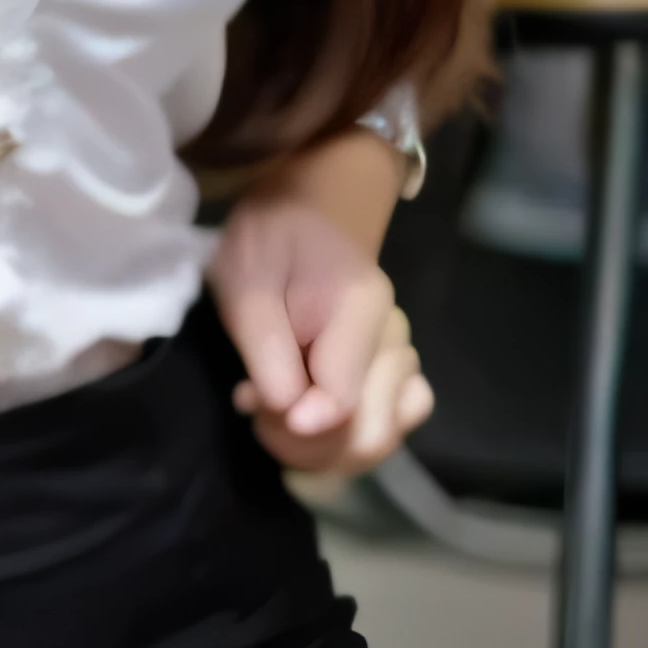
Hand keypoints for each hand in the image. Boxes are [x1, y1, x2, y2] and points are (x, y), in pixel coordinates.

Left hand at [206, 161, 434, 476]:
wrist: (316, 202)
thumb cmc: (271, 235)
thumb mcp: (246, 280)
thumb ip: (269, 352)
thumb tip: (298, 420)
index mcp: (362, 311)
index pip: (342, 405)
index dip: (292, 424)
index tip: (248, 401)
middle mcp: (394, 340)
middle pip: (369, 435)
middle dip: (303, 445)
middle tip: (254, 407)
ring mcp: (401, 357)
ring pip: (380, 439)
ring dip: (320, 445)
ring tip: (274, 406)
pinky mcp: (396, 370)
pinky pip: (392, 424)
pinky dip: (347, 435)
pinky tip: (310, 411)